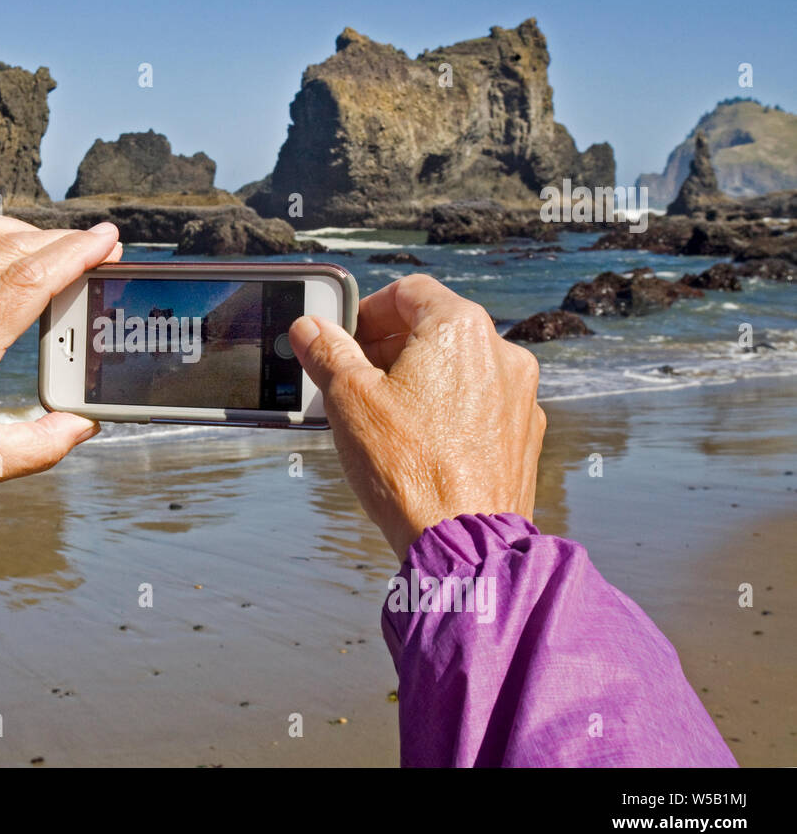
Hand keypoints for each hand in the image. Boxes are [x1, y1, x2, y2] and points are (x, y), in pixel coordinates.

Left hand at [0, 209, 121, 513]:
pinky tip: (9, 257)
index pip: (27, 281)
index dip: (75, 254)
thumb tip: (85, 423)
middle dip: (64, 241)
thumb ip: (42, 445)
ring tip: (59, 249)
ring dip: (26, 232)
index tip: (109, 241)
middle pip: (11, 250)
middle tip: (102, 246)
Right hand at [289, 274, 544, 560]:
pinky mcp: (523, 434)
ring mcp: (518, 395)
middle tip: (354, 375)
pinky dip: (448, 409)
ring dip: (419, 378)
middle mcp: (500, 353)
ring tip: (383, 414)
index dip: (367, 309)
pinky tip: (419, 441)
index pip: (408, 292)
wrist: (463, 541)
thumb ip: (328, 353)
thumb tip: (310, 328)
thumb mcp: (349, 401)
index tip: (344, 337)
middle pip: (436, 328)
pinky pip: (479, 404)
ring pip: (459, 367)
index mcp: (459, 329)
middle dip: (390, 346)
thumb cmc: (410, 470)